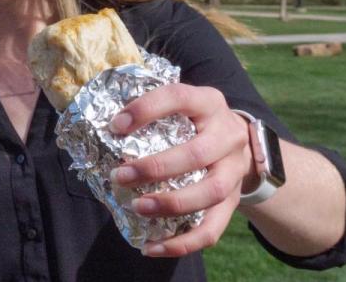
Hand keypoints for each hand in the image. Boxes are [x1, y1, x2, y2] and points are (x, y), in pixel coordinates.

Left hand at [106, 83, 253, 257]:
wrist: (243, 141)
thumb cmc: (196, 121)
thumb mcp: (183, 105)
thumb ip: (152, 111)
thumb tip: (102, 126)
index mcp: (208, 102)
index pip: (179, 98)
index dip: (147, 109)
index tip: (116, 125)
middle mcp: (227, 135)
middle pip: (197, 154)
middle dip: (154, 167)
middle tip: (120, 176)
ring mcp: (234, 170)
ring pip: (210, 192)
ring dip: (171, 204)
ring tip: (137, 208)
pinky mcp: (233, 201)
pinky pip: (213, 229)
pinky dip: (182, 243)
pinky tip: (152, 248)